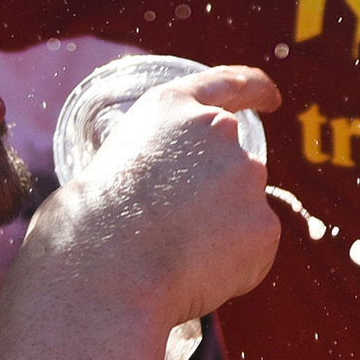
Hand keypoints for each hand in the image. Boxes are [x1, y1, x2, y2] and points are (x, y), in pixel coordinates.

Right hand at [47, 66, 280, 328]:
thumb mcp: (113, 162)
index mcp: (172, 107)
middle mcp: (218, 130)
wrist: (103, 271)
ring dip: (217, 233)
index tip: (270, 99)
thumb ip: (157, 159)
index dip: (253, 89)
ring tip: (169, 256)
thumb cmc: (89, 224)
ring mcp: (246, 176)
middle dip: (215, 197)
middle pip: (234, 165)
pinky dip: (230, 267)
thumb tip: (173, 191)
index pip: (227, 84)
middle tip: (175, 233)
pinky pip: (252, 250)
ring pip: (242, 211)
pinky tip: (192, 275)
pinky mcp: (263, 226)